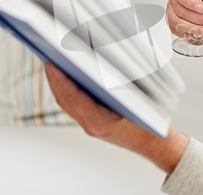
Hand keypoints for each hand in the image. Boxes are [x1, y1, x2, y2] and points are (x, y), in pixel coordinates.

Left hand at [44, 63, 188, 173]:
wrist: (154, 143)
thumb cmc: (149, 121)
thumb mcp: (138, 99)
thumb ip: (118, 84)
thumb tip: (102, 62)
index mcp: (101, 122)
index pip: (74, 98)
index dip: (61, 80)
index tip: (51, 64)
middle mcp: (91, 126)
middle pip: (65, 100)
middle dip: (54, 79)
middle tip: (47, 58)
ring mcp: (90, 126)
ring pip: (67, 104)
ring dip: (58, 85)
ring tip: (54, 65)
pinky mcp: (92, 123)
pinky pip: (74, 106)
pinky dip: (67, 92)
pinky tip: (68, 79)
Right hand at [166, 0, 202, 44]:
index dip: (189, 0)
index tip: (202, 7)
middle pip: (178, 8)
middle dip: (198, 17)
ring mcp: (176, 9)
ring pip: (176, 21)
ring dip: (194, 27)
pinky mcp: (177, 22)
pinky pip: (175, 29)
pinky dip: (189, 33)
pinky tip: (199, 32)